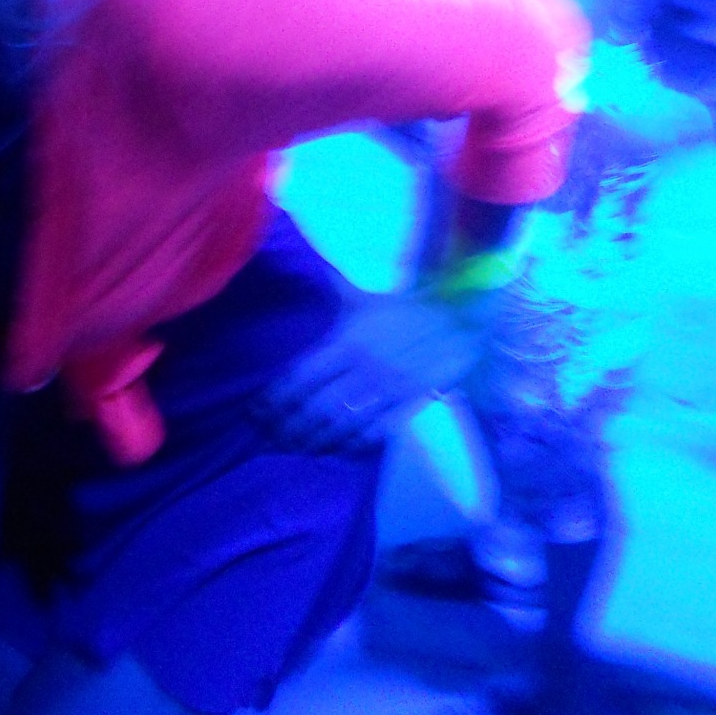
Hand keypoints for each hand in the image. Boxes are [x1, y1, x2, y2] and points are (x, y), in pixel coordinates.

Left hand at [256, 292, 481, 455]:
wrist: (461, 318)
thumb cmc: (407, 307)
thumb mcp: (365, 296)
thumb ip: (332, 288)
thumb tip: (303, 265)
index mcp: (345, 341)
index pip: (299, 376)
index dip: (273, 398)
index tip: (254, 411)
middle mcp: (361, 369)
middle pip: (314, 407)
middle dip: (288, 427)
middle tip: (270, 438)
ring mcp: (386, 391)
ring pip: (341, 425)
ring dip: (315, 440)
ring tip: (296, 448)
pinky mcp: (409, 405)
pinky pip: (376, 433)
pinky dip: (354, 444)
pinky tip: (338, 449)